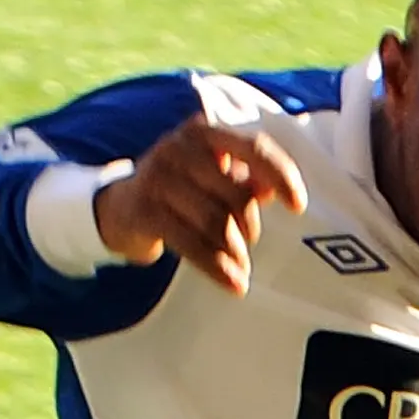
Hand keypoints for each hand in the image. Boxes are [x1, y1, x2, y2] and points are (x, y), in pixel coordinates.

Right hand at [94, 114, 311, 293]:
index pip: (253, 147)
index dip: (280, 174)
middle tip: (248, 243)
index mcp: (204, 133)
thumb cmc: (181, 192)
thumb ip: (246, 181)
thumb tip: (273, 190)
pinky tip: (234, 285)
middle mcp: (179, 147)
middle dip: (249, 226)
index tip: (297, 206)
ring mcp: (158, 176)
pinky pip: (191, 243)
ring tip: (241, 270)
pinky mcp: (145, 210)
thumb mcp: (214, 179)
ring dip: (235, 253)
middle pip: (236, 194)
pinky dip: (217, 268)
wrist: (121, 208)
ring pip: (215, 221)